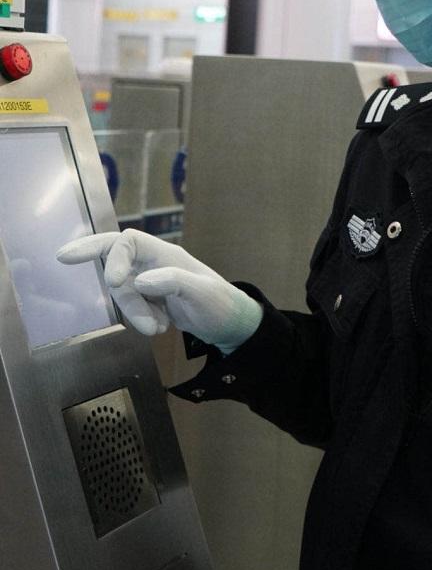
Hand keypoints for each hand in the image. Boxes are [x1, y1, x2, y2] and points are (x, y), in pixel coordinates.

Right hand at [56, 229, 262, 349]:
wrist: (231, 325)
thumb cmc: (221, 304)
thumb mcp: (202, 294)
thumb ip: (173, 283)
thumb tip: (140, 280)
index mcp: (165, 254)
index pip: (128, 241)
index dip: (111, 254)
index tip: (111, 281)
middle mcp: (153, 263)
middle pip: (115, 258)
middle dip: (92, 256)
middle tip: (63, 257)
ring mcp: (150, 282)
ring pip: (123, 291)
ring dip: (134, 311)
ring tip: (157, 328)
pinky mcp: (149, 300)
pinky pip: (132, 306)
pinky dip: (141, 319)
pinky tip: (161, 326)